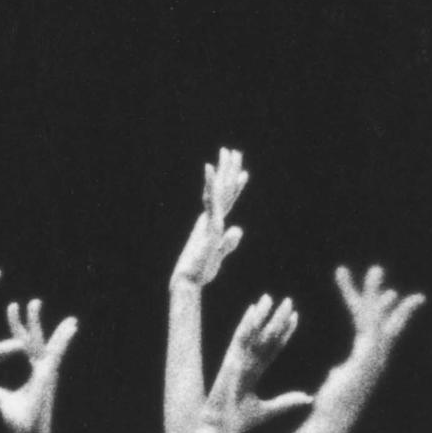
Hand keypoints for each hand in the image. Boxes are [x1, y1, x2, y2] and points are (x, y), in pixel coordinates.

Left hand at [0, 299, 75, 432]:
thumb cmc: (18, 422)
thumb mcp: (4, 403)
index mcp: (34, 372)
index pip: (24, 344)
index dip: (18, 327)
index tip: (12, 308)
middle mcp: (43, 369)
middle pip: (37, 339)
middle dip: (33, 320)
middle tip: (32, 301)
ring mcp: (49, 372)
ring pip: (47, 342)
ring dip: (44, 324)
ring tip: (39, 304)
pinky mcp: (51, 376)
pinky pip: (58, 353)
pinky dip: (64, 339)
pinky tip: (71, 325)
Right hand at [170, 147, 250, 294]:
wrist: (187, 280)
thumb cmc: (200, 270)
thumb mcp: (219, 254)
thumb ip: (228, 242)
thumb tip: (238, 229)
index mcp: (212, 223)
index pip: (227, 201)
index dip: (235, 187)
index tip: (244, 173)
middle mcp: (210, 217)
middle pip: (222, 190)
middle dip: (229, 170)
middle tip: (233, 152)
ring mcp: (209, 219)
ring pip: (218, 190)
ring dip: (223, 170)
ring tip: (227, 152)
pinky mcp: (208, 224)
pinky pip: (211, 201)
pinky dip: (210, 183)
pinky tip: (210, 168)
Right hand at [204, 292, 312, 432]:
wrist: (219, 428)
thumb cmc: (237, 422)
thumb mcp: (267, 411)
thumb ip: (286, 402)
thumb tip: (309, 398)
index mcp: (253, 373)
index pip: (272, 349)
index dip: (284, 334)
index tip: (295, 318)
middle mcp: (246, 363)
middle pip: (265, 337)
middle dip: (277, 319)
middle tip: (289, 301)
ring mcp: (238, 361)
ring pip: (253, 334)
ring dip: (262, 316)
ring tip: (270, 298)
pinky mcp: (230, 362)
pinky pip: (240, 340)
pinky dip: (246, 324)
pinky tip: (253, 310)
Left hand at [308, 265, 422, 432]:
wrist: (333, 423)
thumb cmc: (332, 409)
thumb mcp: (336, 385)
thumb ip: (340, 374)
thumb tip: (337, 372)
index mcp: (368, 359)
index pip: (378, 328)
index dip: (383, 310)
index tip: (392, 293)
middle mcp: (377, 356)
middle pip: (383, 318)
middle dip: (380, 294)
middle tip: (377, 269)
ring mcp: (374, 356)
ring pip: (377, 316)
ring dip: (374, 292)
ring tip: (375, 269)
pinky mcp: (367, 357)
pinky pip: (369, 325)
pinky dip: (367, 306)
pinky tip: (370, 291)